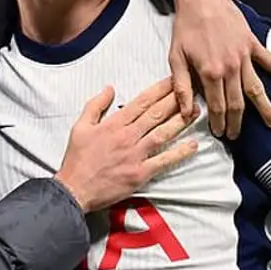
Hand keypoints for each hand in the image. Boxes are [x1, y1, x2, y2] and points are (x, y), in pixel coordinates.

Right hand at [55, 78, 198, 212]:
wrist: (75, 189)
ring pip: (163, 134)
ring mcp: (135, 155)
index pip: (141, 102)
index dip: (159, 90)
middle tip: (191, 89)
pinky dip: (179, 153)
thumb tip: (109, 89)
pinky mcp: (140, 173)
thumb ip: (95, 105)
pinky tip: (192, 145)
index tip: (172, 80)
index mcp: (113, 124)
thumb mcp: (80, 126)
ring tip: (195, 111)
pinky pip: (164, 161)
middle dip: (175, 100)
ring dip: (181, 121)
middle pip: (156, 114)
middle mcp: (127, 137)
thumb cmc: (77, 160)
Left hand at [171, 0, 270, 139]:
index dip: (219, 123)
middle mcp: (230, 68)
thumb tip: (186, 111)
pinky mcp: (253, 44)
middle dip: (237, 122)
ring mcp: (244, 56)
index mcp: (210, 72)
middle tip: (237, 136)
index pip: (217, 106)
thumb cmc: (186, 27)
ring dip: (265, 108)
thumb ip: (182, 86)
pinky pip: (270, 62)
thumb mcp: (176, 57)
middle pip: (237, 103)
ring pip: (257, 88)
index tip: (220, 134)